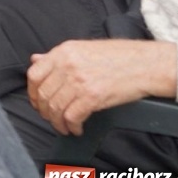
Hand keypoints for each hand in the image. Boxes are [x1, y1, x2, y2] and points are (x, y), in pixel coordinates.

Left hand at [27, 39, 176, 134]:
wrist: (145, 64)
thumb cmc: (118, 56)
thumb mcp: (82, 48)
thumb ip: (57, 56)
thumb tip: (36, 60)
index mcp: (63, 52)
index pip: (34, 74)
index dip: (32, 92)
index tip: (37, 102)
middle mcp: (67, 65)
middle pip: (43, 94)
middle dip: (44, 111)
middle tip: (50, 118)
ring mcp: (79, 81)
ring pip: (55, 107)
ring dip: (57, 122)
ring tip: (64, 127)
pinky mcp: (92, 96)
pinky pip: (72, 116)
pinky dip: (71, 126)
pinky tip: (76, 128)